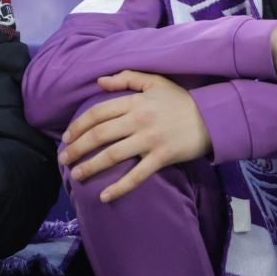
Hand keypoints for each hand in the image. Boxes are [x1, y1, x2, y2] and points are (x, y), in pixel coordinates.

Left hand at [60, 72, 210, 202]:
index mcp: (135, 102)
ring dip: (91, 167)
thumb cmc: (181, 100)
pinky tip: (104, 196)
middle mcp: (139, 120)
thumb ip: (126, 79)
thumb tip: (99, 82)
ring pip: (113, 155)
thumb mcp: (155, 82)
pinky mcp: (162, 158)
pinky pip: (137, 175)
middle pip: (100, 135)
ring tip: (76, 176)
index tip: (66, 137)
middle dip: (77, 148)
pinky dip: (120, 187)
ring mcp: (150, 140)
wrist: (212, 117)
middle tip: (63, 159)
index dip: (78, 126)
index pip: (98, 113)